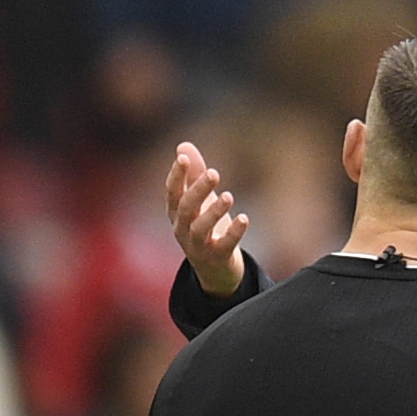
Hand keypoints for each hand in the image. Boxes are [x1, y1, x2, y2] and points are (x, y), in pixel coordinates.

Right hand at [166, 140, 247, 297]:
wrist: (215, 270)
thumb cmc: (205, 228)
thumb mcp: (199, 201)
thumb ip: (193, 175)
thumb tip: (183, 145)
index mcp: (176, 213)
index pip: (172, 192)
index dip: (176, 175)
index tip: (182, 158)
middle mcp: (183, 229)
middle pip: (186, 208)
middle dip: (198, 190)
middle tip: (215, 173)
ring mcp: (198, 246)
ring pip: (200, 228)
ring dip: (214, 212)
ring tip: (229, 196)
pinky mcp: (216, 258)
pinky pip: (224, 245)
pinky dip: (234, 233)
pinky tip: (244, 218)